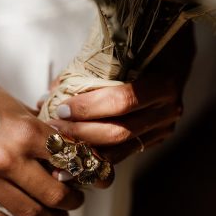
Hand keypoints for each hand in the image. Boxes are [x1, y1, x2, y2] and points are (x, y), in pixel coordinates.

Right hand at [0, 50, 83, 215]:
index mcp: (25, 132)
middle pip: (55, 195)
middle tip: (76, 200)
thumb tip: (65, 147)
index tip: (91, 178)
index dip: (88, 173)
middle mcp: (6, 158)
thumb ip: (39, 129)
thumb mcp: (14, 104)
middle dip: (72, 201)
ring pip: (29, 212)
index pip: (71, 162)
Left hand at [42, 23, 194, 163]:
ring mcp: (162, 129)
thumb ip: (81, 74)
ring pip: (120, 149)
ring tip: (56, 152)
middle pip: (119, 131)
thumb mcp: (115, 53)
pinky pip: (122, 155)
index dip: (88, 108)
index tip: (60, 108)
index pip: (122, 101)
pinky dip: (95, 160)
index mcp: (162, 83)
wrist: (170, 54)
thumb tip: (45, 98)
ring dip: (85, 152)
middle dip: (81, 133)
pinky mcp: (154, 140)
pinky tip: (72, 167)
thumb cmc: (137, 49)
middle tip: (53, 130)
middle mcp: (167, 110)